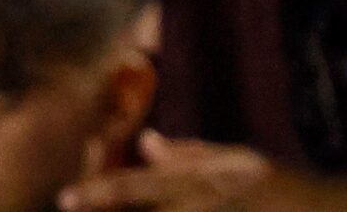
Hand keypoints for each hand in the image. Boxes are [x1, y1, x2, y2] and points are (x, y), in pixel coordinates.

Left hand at [59, 134, 287, 211]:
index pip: (142, 186)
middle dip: (108, 206)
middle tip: (71, 205)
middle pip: (146, 205)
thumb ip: (190, 154)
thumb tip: (145, 140)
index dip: (101, 193)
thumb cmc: (282, 189)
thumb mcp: (238, 162)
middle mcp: (208, 204)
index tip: (64, 200)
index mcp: (207, 179)